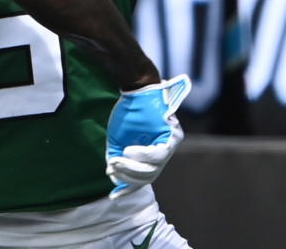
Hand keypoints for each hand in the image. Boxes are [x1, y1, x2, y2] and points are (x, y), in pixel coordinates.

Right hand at [105, 74, 190, 198]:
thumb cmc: (127, 113)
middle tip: (112, 168)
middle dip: (127, 176)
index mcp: (152, 154)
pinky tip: (129, 151)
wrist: (136, 90)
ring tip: (118, 159)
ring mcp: (171, 146)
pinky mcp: (174, 137)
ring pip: (153, 169)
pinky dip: (142, 156)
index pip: (143, 179)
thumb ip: (118, 159)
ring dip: (132, 167)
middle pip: (148, 177)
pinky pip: (159, 155)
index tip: (113, 195)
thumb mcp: (118, 140)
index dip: (127, 188)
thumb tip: (115, 178)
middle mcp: (164, 153)